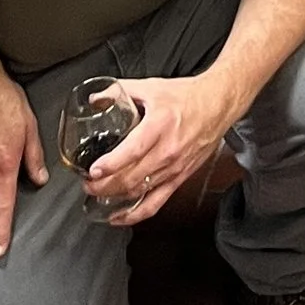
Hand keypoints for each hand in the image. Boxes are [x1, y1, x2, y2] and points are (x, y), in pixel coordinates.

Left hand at [78, 73, 229, 225]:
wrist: (217, 104)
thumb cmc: (186, 96)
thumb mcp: (151, 86)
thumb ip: (121, 91)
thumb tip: (96, 99)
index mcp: (160, 125)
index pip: (132, 151)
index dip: (110, 164)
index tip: (92, 170)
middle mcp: (167, 150)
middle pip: (131, 177)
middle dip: (104, 186)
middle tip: (87, 184)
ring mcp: (174, 168)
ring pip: (139, 192)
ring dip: (115, 197)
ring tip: (97, 194)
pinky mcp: (179, 179)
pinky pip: (155, 203)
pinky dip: (135, 215)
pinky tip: (118, 217)